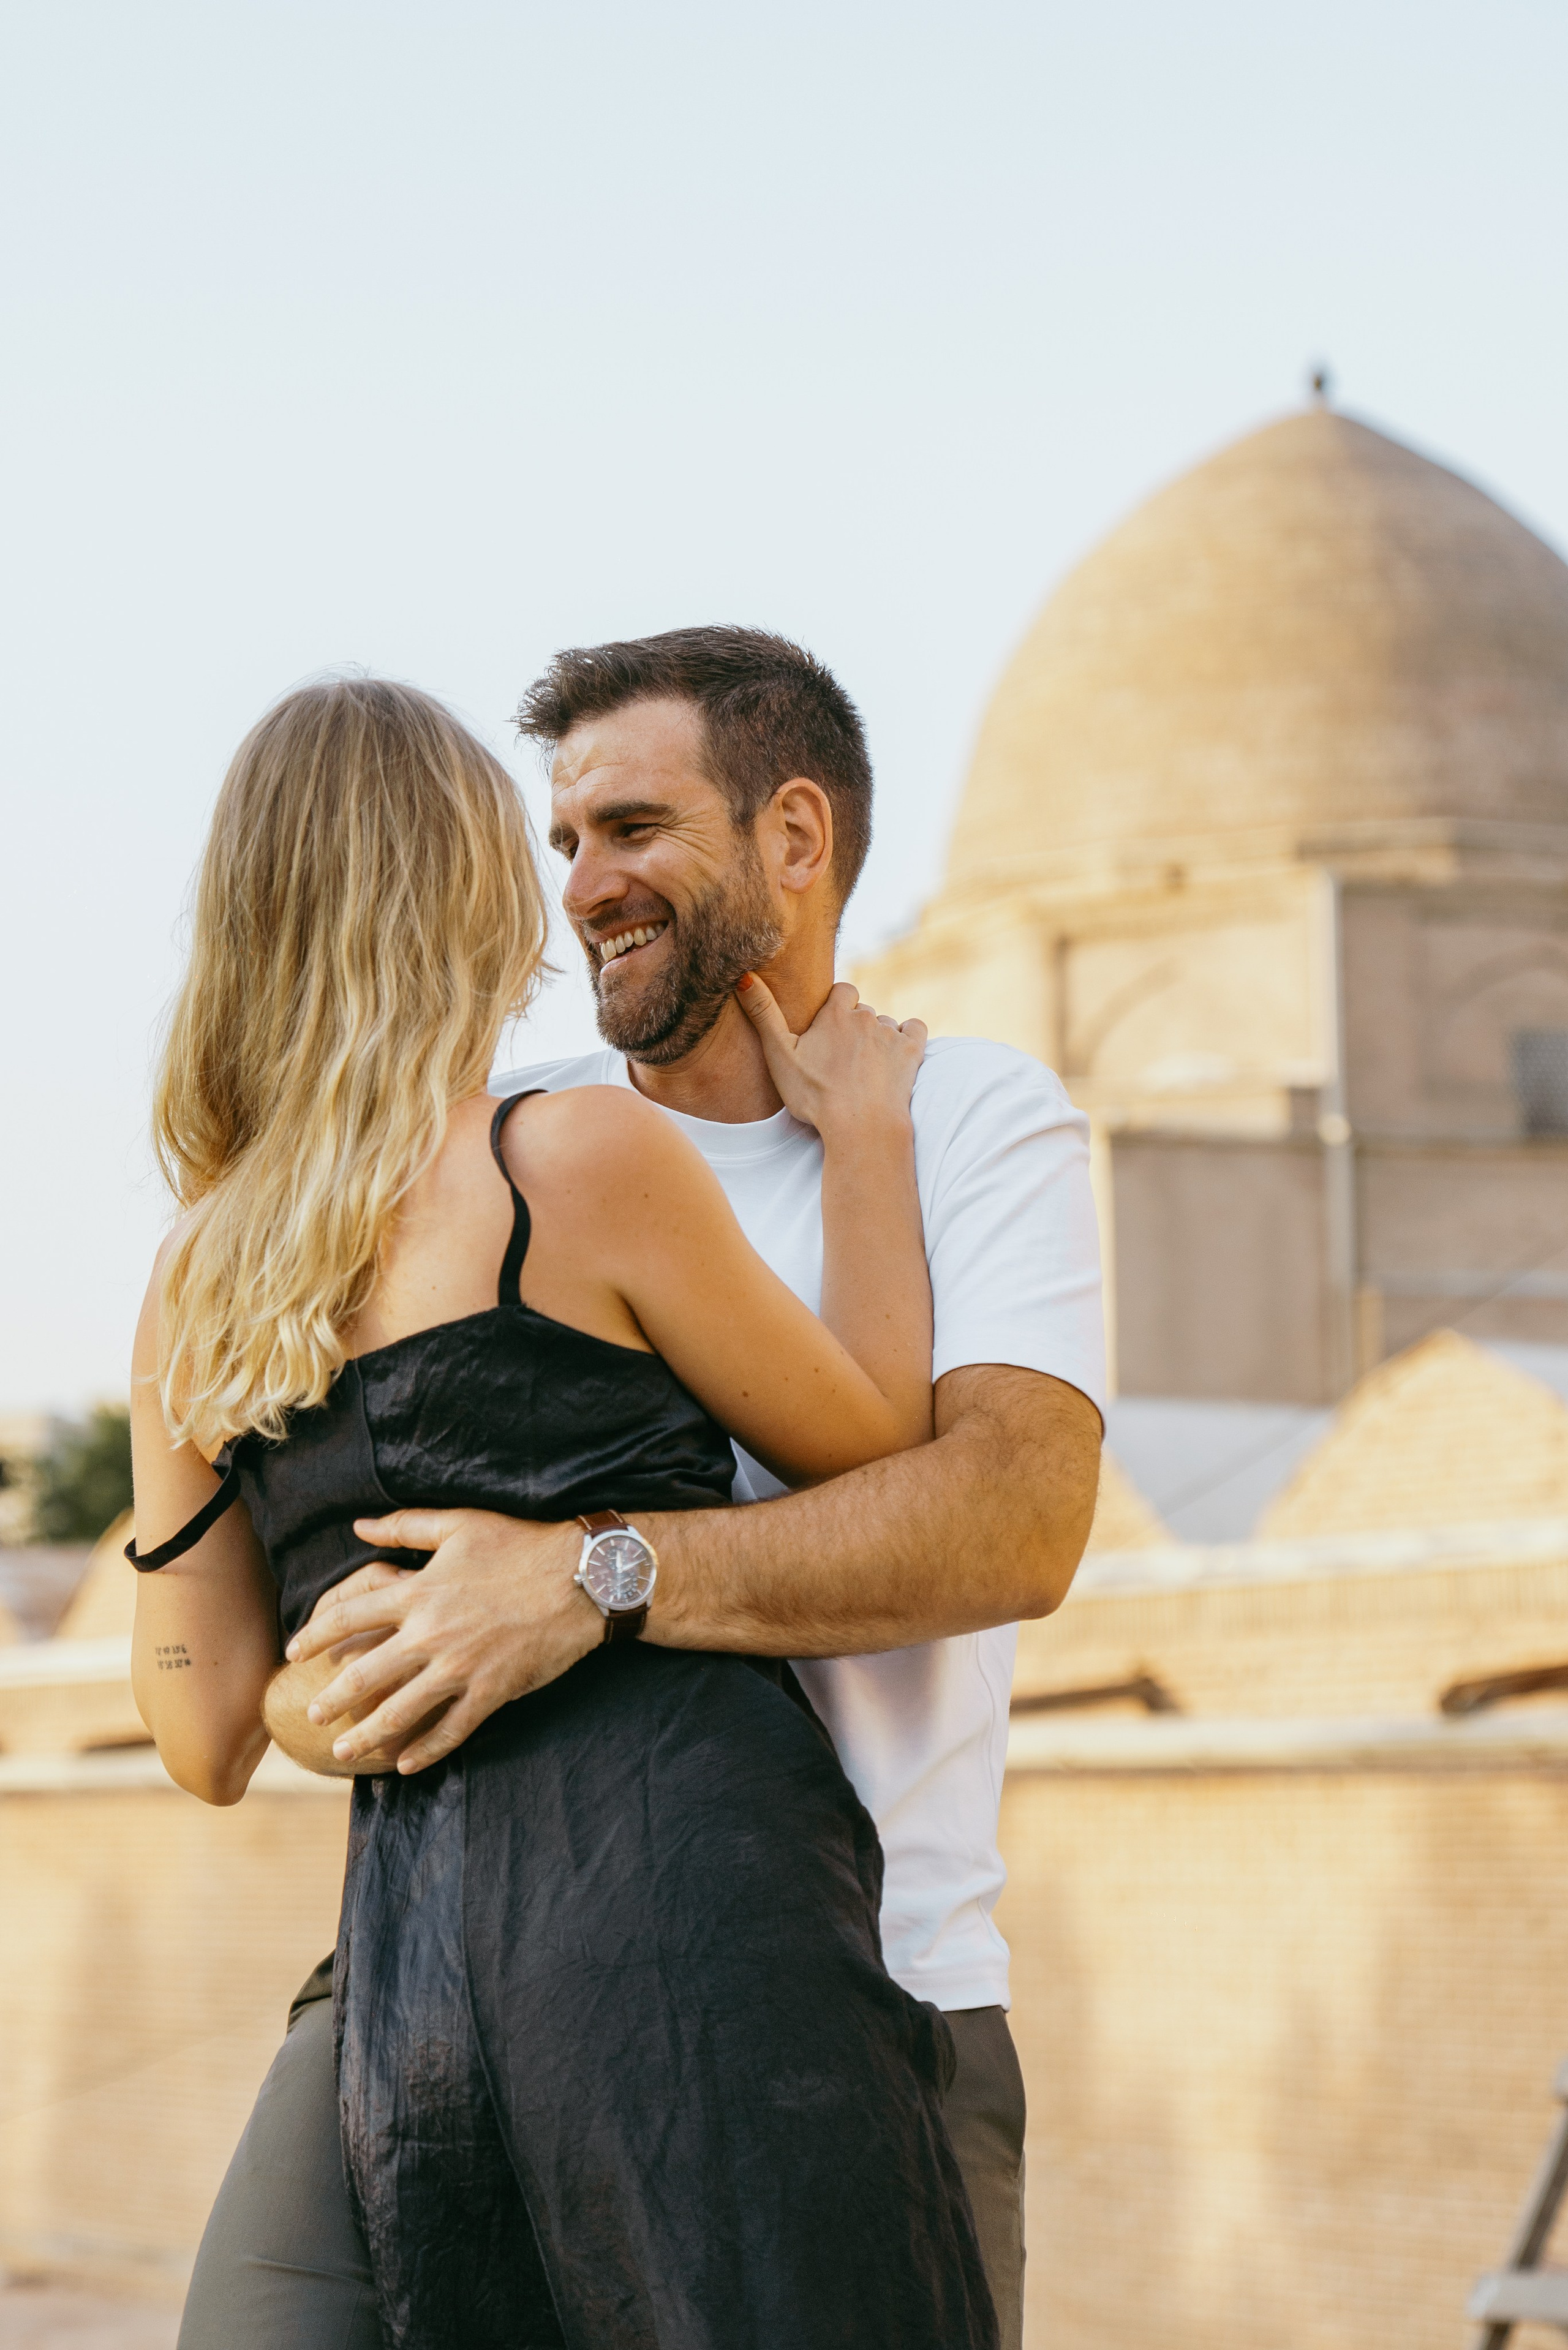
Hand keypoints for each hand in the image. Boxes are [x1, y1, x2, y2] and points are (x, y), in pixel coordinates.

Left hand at [282, 1509, 595, 1771]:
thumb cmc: (520, 1544)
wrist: (580, 1577)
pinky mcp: (491, 1690)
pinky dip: (426, 1749)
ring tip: (342, 1751)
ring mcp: (460, 1667)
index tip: (294, 1652)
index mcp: (418, 1592)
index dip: (314, 1636)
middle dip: (331, 1699)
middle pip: (364, 1674)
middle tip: (311, 1714)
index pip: (348, 1617)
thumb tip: (359, 1526)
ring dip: (366, 1735)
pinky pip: (451, 1729)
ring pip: (400, 1711)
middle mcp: (430, 1634)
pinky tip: (406, 1764)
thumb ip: (405, 1525)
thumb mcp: (460, 1524)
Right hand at [737, 974, 926, 1143]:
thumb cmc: (815, 1095)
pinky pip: (915, 1028)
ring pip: (885, 1024)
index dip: (836, 1007)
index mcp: (835, 1014)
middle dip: (855, 1027)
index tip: (828, 1031)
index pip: (842, 991)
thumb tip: (743, 975)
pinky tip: (895, 1054)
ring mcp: (891, 1034)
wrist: (861, 1126)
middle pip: (863, 1011)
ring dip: (877, 1038)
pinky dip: (907, 1037)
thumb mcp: (780, 1055)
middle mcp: (866, 1017)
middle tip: (842, 1057)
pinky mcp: (912, 1051)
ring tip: (865, 1067)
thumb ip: (763, 1013)